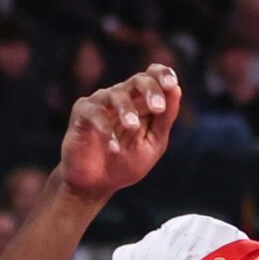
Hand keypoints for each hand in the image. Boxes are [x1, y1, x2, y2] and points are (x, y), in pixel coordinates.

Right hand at [57, 64, 180, 200]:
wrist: (95, 184)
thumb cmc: (126, 161)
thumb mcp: (153, 143)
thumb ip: (164, 120)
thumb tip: (177, 90)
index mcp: (140, 101)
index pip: (152, 76)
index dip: (162, 75)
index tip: (172, 85)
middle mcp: (120, 96)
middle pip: (137, 80)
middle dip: (150, 90)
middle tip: (158, 108)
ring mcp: (100, 103)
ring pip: (116, 94)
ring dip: (127, 109)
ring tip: (133, 127)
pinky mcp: (82, 114)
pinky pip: (95, 114)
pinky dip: (106, 129)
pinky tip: (113, 147)